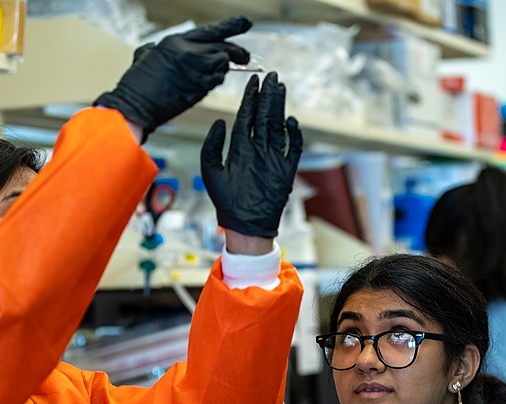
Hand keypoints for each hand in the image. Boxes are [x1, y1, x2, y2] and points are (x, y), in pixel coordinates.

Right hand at [94, 16, 251, 140]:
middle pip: (225, 48)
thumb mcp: (146, 55)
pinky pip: (217, 80)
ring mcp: (198, 71)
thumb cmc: (137, 84)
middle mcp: (191, 53)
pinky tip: (208, 82)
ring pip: (224, 65)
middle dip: (238, 52)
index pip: (213, 30)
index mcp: (177, 41)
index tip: (246, 23)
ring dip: (224, 68)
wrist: (135, 105)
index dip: (233, 26)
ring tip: (218, 71)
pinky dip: (216, 80)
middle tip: (244, 56)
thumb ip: (163, 50)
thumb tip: (164, 50)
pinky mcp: (201, 89)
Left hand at [200, 72, 302, 238]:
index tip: (254, 81)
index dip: (250, 99)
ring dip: (280, 107)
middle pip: (264, 116)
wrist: (245, 225)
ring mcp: (273, 157)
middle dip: (268, 96)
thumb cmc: (226, 202)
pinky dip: (294, 134)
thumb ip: (212, 145)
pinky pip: (294, 147)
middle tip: (272, 77)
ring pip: (278, 126)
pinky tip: (291, 120)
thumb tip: (220, 121)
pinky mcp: (286, 169)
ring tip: (280, 88)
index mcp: (240, 148)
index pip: (247, 116)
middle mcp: (258, 149)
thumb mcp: (211, 170)